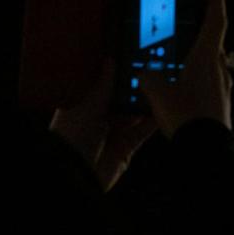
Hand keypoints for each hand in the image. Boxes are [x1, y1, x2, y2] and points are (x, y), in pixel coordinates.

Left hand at [50, 57, 157, 190]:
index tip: (131, 60)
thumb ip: (103, 86)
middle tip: (152, 72)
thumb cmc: (71, 137)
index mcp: (84, 106)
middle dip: (135, 89)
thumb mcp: (87, 106)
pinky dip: (153, 122)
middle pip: (122, 100)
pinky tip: (163, 109)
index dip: (116, 75)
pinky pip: (143, 132)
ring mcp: (114, 134)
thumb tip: (110, 61)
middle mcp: (99, 119)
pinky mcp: (127, 148)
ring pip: (135, 115)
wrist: (75, 174)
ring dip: (146, 104)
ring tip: (162, 88)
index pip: (103, 86)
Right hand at [141, 0, 233, 138]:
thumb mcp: (157, 92)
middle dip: (205, 27)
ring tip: (183, 53)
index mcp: (208, 56)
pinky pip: (210, 80)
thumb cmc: (185, 115)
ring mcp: (223, 85)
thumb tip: (145, 73)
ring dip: (202, 54)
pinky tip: (185, 83)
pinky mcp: (221, 101)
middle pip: (216, 40)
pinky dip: (199, 75)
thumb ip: (149, 77)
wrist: (207, 149)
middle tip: (194, 15)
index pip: (215, 20)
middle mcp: (220, 67)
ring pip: (214, 61)